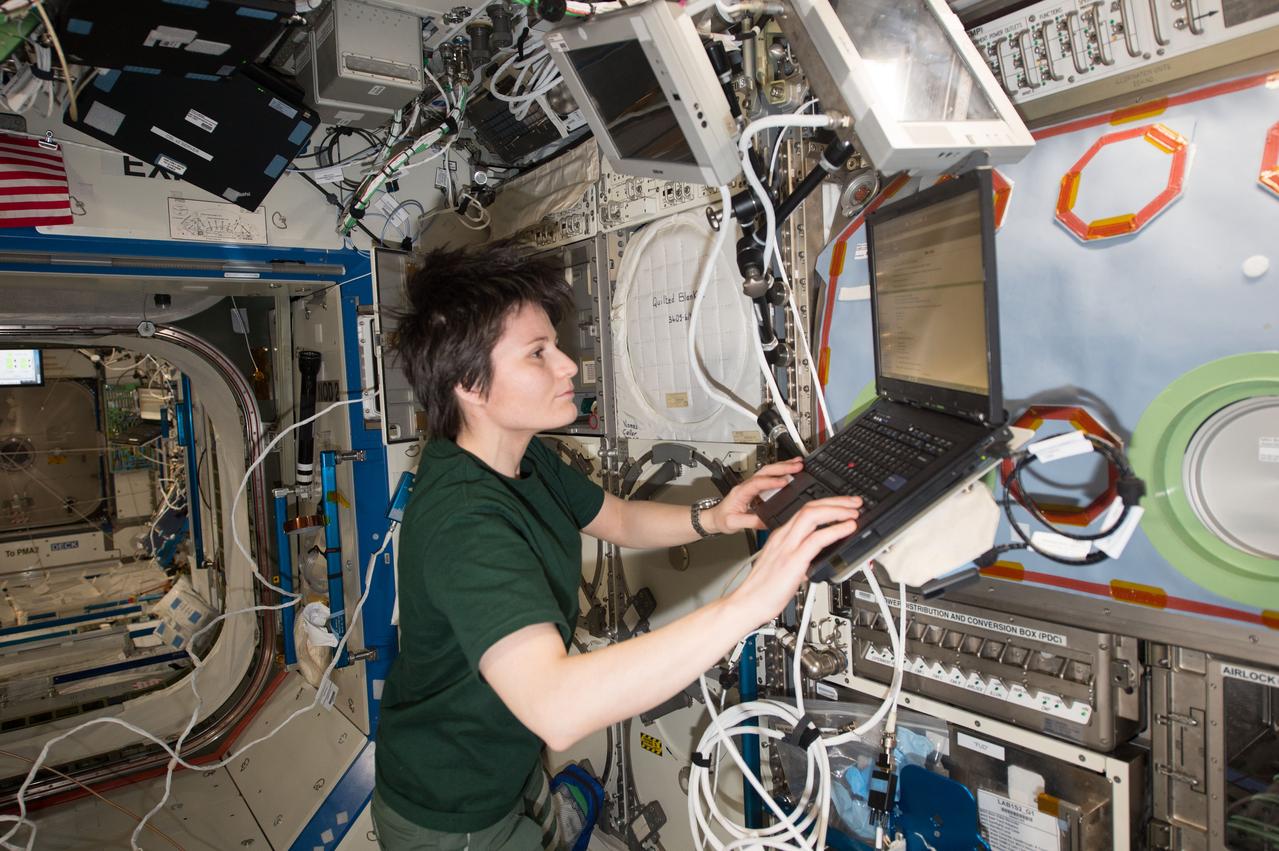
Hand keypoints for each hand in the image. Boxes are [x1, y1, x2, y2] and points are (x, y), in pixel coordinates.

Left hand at [705, 458, 805, 534]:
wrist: (714, 518)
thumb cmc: (721, 519)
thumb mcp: (733, 523)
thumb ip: (750, 522)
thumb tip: (767, 522)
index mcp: (740, 492)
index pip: (757, 483)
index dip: (771, 482)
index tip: (785, 482)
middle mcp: (746, 485)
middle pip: (764, 471)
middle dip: (782, 467)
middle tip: (797, 466)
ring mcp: (751, 485)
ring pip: (767, 471)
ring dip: (783, 466)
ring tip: (798, 463)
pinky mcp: (755, 488)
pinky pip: (769, 476)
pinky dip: (780, 472)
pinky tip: (790, 470)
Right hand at [728, 496, 861, 626]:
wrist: (748, 603)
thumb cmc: (763, 589)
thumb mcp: (784, 566)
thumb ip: (799, 558)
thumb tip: (818, 558)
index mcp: (781, 537)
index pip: (805, 511)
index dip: (827, 505)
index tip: (844, 506)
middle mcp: (783, 537)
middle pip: (810, 507)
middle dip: (836, 502)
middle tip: (854, 503)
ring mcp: (787, 547)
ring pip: (812, 516)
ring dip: (837, 511)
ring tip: (853, 513)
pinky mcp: (793, 561)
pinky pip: (816, 539)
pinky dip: (835, 530)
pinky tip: (847, 529)